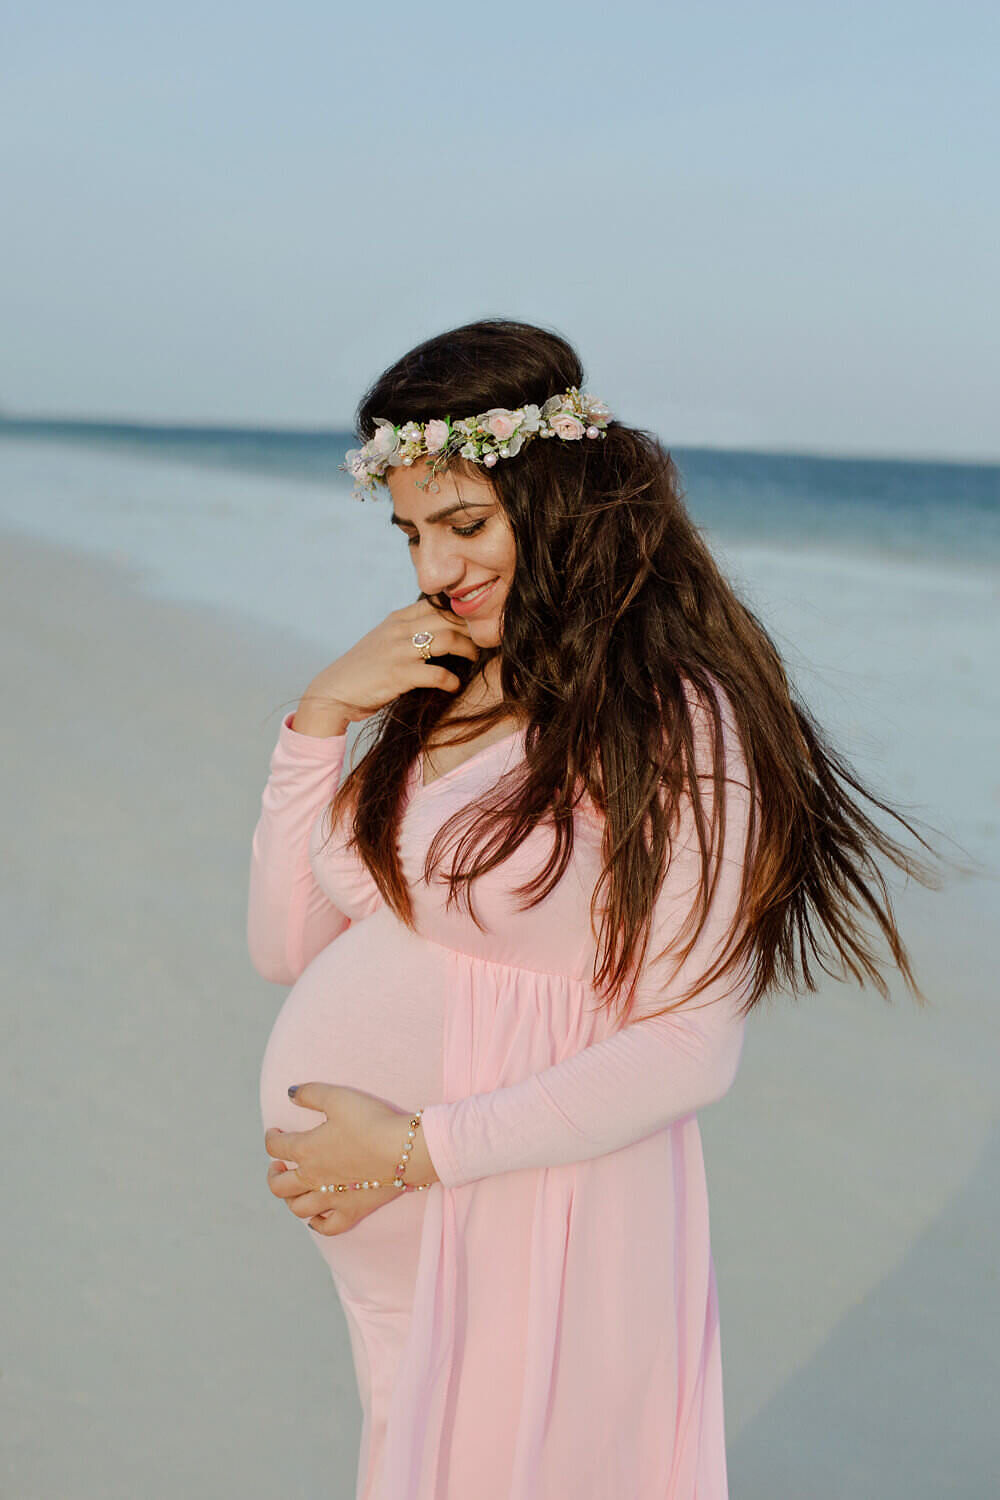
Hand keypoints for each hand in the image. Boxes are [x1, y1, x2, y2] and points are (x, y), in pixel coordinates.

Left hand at [264, 1082, 437, 1235]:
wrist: (403, 1149)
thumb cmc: (370, 1120)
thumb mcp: (338, 1097)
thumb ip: (310, 1093)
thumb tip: (290, 1093)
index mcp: (306, 1150)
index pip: (275, 1146)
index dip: (271, 1137)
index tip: (275, 1131)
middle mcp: (313, 1178)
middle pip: (279, 1186)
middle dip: (273, 1174)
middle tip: (278, 1165)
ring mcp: (332, 1198)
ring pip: (299, 1208)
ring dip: (290, 1199)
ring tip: (294, 1188)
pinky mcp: (352, 1210)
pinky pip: (328, 1227)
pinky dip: (317, 1224)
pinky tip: (316, 1217)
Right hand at [297, 600, 479, 731]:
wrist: (335, 691)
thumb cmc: (364, 670)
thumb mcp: (385, 640)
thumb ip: (408, 630)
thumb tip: (442, 630)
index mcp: (397, 618)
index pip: (439, 604)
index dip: (463, 613)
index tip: (476, 626)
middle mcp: (399, 629)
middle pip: (449, 619)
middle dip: (472, 630)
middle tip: (483, 643)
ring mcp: (399, 651)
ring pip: (448, 641)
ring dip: (468, 651)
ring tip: (473, 660)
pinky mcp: (399, 675)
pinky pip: (437, 674)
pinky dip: (451, 681)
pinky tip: (454, 686)